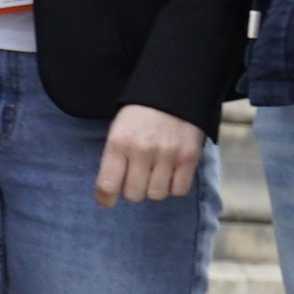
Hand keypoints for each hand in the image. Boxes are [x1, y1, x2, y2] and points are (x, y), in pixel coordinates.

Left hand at [95, 103, 209, 206]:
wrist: (172, 93)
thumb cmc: (139, 116)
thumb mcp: (117, 130)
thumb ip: (114, 158)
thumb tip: (108, 191)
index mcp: (119, 143)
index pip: (107, 184)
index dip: (105, 199)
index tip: (106, 201)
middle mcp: (142, 150)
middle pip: (134, 194)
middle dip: (133, 190)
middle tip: (136, 178)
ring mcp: (168, 154)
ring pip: (157, 194)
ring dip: (154, 189)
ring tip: (154, 173)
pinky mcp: (189, 157)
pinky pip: (179, 190)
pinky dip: (174, 186)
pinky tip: (170, 173)